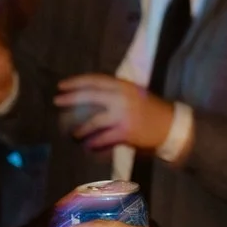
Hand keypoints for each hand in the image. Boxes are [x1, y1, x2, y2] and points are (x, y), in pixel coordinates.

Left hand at [55, 72, 173, 152]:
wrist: (170, 126)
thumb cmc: (151, 110)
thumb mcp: (134, 94)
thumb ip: (115, 93)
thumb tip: (89, 97)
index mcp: (123, 85)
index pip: (95, 80)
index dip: (77, 82)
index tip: (62, 85)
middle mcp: (122, 97)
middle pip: (90, 96)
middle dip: (71, 98)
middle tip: (57, 101)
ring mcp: (123, 115)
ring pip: (94, 121)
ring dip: (80, 128)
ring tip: (73, 134)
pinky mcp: (125, 132)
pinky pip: (103, 139)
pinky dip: (93, 143)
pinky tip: (87, 147)